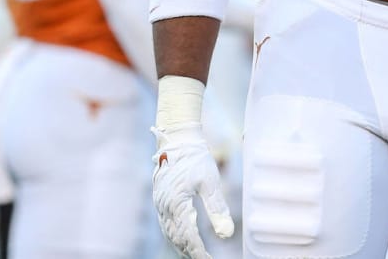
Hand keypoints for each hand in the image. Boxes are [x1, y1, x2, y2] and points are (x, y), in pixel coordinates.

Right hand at [151, 123, 234, 257]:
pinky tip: (184, 241)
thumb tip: (227, 235)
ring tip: (196, 255)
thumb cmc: (195, 158)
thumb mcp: (210, 182)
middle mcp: (165, 208)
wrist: (177, 141)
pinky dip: (176, 237)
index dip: (199, 252)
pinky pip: (166, 226)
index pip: (188, 237)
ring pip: (170, 234)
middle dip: (191, 252)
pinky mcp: (161, 201)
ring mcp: (160, 205)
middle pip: (177, 239)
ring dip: (182, 247)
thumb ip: (218, 210)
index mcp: (176, 204)